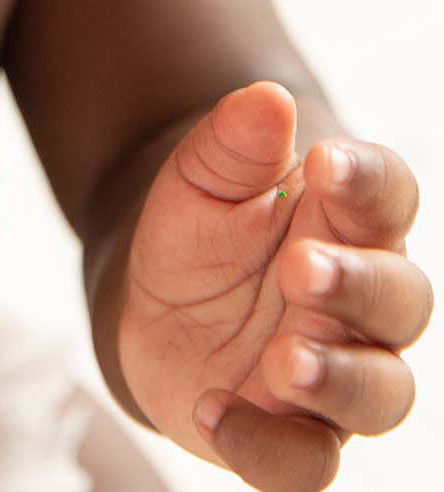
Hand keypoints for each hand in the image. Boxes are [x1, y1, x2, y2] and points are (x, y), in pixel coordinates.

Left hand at [117, 81, 432, 489]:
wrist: (154, 301)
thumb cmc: (199, 226)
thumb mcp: (199, 176)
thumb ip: (232, 140)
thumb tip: (266, 100)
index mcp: (348, 220)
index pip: (388, 195)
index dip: (368, 179)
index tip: (324, 160)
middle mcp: (360, 301)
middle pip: (401, 298)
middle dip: (358, 285)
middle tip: (302, 267)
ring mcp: (336, 370)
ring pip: (381, 392)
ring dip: (340, 378)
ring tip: (285, 359)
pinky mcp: (294, 432)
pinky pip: (307, 462)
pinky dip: (268, 446)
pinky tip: (215, 410)